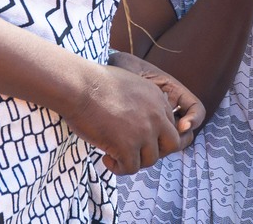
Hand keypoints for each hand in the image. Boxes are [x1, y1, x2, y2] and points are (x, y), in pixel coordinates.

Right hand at [65, 59, 197, 174]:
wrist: (80, 86)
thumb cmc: (95, 82)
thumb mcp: (130, 84)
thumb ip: (142, 100)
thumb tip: (138, 116)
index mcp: (158, 99)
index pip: (170, 126)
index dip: (154, 135)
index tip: (135, 136)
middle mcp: (156, 116)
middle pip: (172, 144)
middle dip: (154, 150)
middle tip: (135, 151)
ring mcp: (144, 132)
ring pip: (151, 160)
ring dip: (134, 160)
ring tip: (115, 154)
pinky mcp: (128, 146)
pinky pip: (131, 169)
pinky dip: (118, 168)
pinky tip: (106, 158)